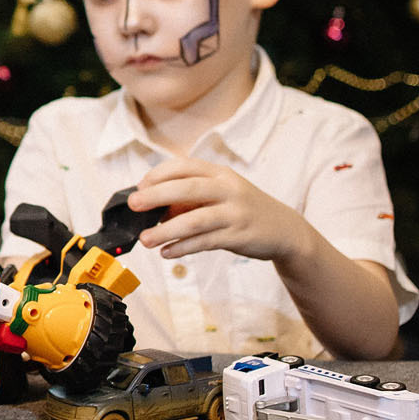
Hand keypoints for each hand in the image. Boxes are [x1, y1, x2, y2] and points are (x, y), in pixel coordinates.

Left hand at [129, 157, 310, 263]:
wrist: (284, 230)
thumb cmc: (242, 209)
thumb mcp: (221, 194)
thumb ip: (191, 197)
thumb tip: (154, 208)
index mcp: (220, 173)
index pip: (184, 166)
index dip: (159, 174)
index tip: (140, 186)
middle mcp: (228, 189)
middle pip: (187, 189)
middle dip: (156, 195)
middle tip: (133, 205)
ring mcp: (234, 213)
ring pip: (194, 220)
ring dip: (166, 230)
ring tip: (145, 239)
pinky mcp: (238, 236)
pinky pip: (205, 242)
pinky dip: (183, 247)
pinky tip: (167, 252)